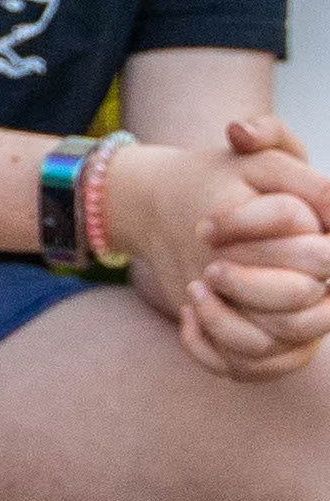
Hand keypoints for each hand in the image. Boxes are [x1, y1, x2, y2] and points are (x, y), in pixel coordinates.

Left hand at [138, 121, 329, 379]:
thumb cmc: (230, 183)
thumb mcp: (250, 152)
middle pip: (304, 304)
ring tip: (191, 293)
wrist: (194, 219)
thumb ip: (264, 132)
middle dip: (249, 287)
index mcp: (328, 239)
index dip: (257, 239)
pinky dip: (213, 353)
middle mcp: (327, 284)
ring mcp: (304, 321)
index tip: (206, 227)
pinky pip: (252, 369)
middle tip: (205, 268)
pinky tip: (185, 320)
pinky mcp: (274, 350)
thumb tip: (242, 131)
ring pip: (280, 344)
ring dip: (227, 324)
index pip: (318, 256)